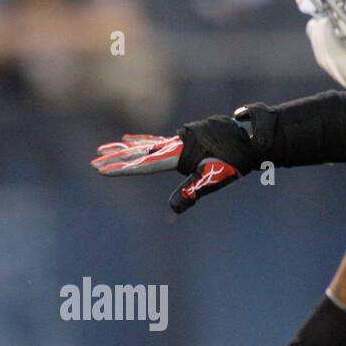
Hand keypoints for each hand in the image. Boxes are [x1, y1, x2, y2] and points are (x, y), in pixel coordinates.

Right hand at [92, 110, 259, 212]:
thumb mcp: (215, 178)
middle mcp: (174, 145)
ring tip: (104, 149)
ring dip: (122, 149)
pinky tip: (130, 139)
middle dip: (115, 158)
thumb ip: (192, 192)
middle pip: (138, 153)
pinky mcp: (182, 140)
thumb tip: (173, 209)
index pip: (143, 165)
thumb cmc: (236, 159)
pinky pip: (154, 141)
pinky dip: (140, 142)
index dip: (121, 168)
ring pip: (143, 145)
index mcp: (178, 154)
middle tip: (94, 161)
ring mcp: (177, 140)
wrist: (252, 137)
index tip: (101, 170)